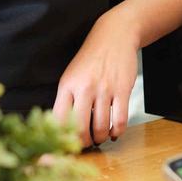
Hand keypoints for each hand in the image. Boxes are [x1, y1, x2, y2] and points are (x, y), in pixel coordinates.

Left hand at [54, 12, 138, 146]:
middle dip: (83, 143)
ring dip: (101, 138)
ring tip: (100, 137)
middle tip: (86, 144)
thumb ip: (66, 100)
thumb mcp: (71, 76)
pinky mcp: (123, 89)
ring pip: (101, 128)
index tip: (66, 144)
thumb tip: (62, 130)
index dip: (61, 138)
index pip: (59, 120)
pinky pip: (120, 120)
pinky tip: (115, 131)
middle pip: (80, 129)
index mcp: (67, 85)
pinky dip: (118, 132)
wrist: (114, 36)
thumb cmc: (90, 60)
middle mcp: (84, 88)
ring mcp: (104, 89)